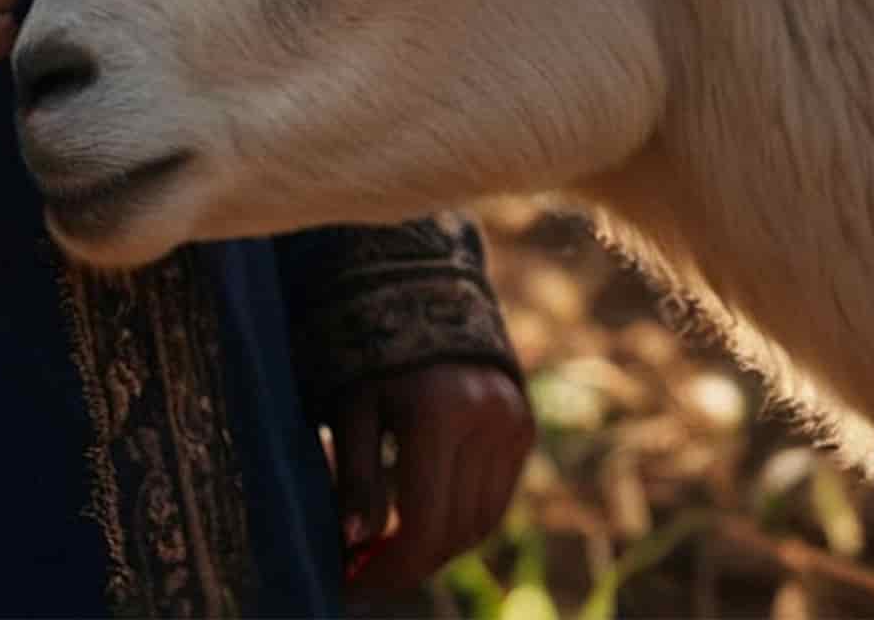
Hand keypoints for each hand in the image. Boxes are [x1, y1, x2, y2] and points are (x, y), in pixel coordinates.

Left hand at [329, 362, 536, 590]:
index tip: (352, 584)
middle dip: (410, 564)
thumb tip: (354, 543)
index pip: (422, 523)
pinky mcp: (524, 424)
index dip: (390, 568)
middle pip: (456, 531)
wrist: (422, 289)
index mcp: (437, 414)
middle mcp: (487, 419)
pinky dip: (462, 518)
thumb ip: (353, 476)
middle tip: (366, 575)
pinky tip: (424, 520)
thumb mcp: (348, 406)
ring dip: (438, 547)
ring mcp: (514, 421)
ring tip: (391, 551)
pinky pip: (496, 496)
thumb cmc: (368, 349)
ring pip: (481, 521)